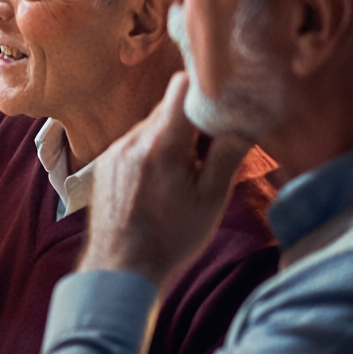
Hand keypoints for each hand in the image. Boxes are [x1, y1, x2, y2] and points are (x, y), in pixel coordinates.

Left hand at [81, 73, 254, 287]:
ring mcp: (115, 151)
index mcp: (160, 145)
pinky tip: (162, 182)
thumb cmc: (171, 237)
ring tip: (187, 172)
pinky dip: (152, 151)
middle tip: (212, 148)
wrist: (121, 267)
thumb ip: (228, 155)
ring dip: (172, 138)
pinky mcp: (106, 164)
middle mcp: (132, 141)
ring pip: (151, 126)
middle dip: (193, 120)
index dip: (204, 86)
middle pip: (168, 108)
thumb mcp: (211, 199)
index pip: (180, 88)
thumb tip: (246, 122)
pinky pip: (135, 144)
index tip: (222, 99)